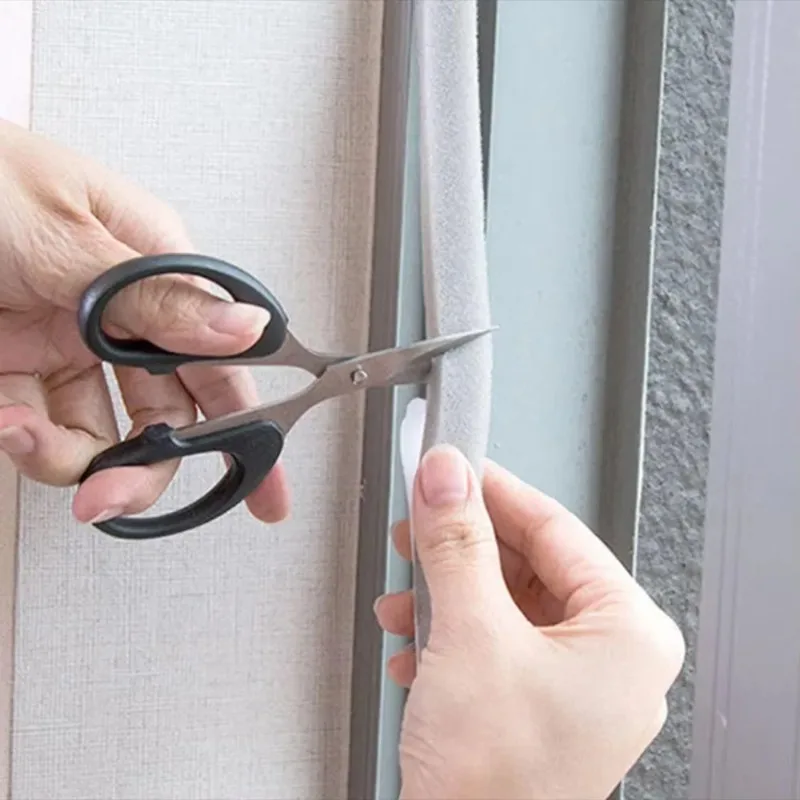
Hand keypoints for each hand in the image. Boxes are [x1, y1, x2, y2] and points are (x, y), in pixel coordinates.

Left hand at [0, 120, 288, 523]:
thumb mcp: (62, 233)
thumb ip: (153, 296)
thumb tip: (244, 327)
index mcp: (148, 266)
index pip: (221, 358)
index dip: (251, 426)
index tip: (264, 490)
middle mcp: (115, 313)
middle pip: (165, 415)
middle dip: (145, 466)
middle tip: (114, 496)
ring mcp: (64, 346)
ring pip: (101, 437)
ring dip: (69, 456)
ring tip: (24, 434)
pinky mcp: (12, 370)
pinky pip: (37, 431)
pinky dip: (24, 442)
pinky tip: (4, 420)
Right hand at [375, 446, 683, 799]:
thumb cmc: (497, 784)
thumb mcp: (471, 635)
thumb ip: (457, 543)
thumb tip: (447, 477)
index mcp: (629, 633)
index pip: (556, 527)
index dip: (495, 491)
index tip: (453, 467)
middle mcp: (611, 658)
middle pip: (526, 564)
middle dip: (461, 549)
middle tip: (420, 522)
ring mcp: (573, 686)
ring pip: (502, 602)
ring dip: (444, 594)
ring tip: (405, 596)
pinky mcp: (535, 705)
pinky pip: (492, 640)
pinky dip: (447, 634)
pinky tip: (412, 644)